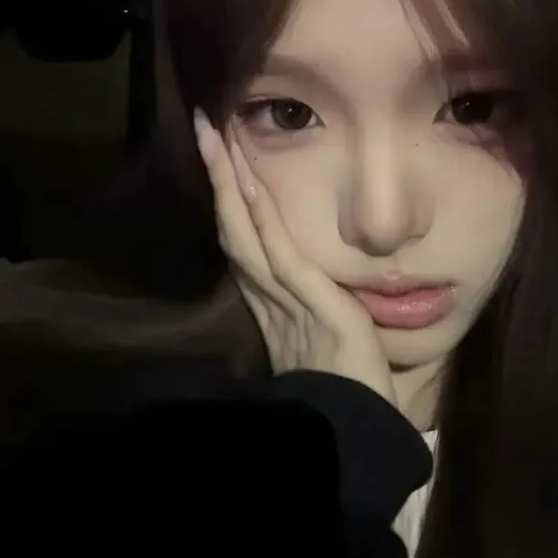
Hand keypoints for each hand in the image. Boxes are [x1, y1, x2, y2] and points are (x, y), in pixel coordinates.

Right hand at [194, 110, 396, 407]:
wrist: (353, 429)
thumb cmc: (349, 391)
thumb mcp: (329, 340)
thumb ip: (318, 311)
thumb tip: (323, 288)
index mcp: (274, 305)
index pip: (246, 242)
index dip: (230, 200)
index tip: (221, 160)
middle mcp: (269, 296)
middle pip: (235, 225)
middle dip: (219, 177)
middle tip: (204, 128)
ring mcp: (284, 297)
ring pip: (246, 228)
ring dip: (229, 180)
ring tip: (214, 135)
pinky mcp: (307, 301)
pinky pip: (278, 250)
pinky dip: (260, 213)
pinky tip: (248, 179)